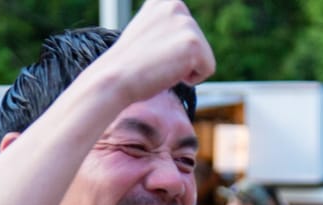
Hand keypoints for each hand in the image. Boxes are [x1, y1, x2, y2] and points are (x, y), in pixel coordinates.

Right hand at [93, 0, 213, 108]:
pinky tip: (168, 73)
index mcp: (163, 0)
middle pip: (199, 44)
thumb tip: (180, 38)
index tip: (151, 53)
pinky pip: (208, 69)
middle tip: (154, 61)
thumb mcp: (147, 32)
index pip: (186, 33)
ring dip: (185, 69)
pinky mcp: (193, 42)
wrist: (114, 78)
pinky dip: (192, 79)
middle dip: (181, 59)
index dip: (172, 51)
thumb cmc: (128, 65)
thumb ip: (166, 28)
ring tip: (160, 66)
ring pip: (205, 56)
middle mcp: (176, 4)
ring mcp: (186, 22)